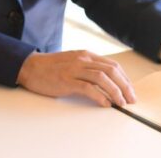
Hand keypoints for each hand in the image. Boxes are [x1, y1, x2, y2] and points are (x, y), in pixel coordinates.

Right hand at [17, 50, 136, 107]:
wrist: (29, 67)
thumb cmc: (50, 67)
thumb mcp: (72, 62)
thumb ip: (87, 68)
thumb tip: (106, 83)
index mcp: (85, 55)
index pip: (113, 65)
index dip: (125, 79)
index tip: (129, 90)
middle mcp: (82, 60)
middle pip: (111, 71)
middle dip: (125, 86)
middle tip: (131, 99)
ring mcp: (74, 69)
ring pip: (103, 78)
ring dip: (116, 92)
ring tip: (121, 103)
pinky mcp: (66, 80)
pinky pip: (88, 88)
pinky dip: (99, 96)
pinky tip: (105, 104)